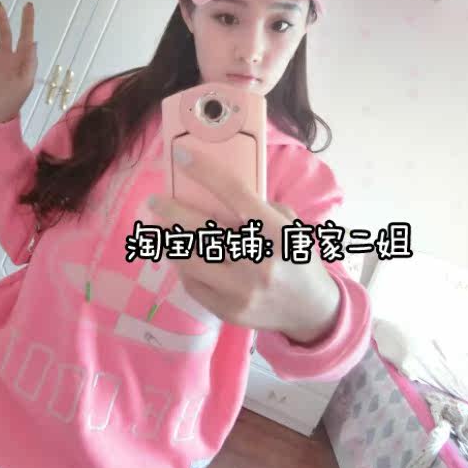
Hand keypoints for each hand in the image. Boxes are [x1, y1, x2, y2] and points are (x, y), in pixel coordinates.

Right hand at [0, 1, 36, 122]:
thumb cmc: (13, 100)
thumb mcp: (25, 81)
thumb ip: (30, 62)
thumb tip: (33, 42)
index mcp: (19, 60)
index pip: (25, 36)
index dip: (27, 21)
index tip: (28, 5)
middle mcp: (4, 57)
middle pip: (3, 33)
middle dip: (1, 19)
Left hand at [147, 145, 340, 341]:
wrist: (312, 311)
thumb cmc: (297, 258)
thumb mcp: (290, 226)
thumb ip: (260, 208)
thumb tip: (216, 190)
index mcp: (279, 234)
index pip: (237, 195)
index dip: (206, 173)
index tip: (181, 155)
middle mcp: (260, 263)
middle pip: (204, 230)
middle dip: (172, 211)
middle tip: (155, 201)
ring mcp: (242, 291)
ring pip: (190, 259)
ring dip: (170, 240)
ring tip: (160, 227)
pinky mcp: (229, 311)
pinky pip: (193, 284)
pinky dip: (182, 265)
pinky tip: (179, 254)